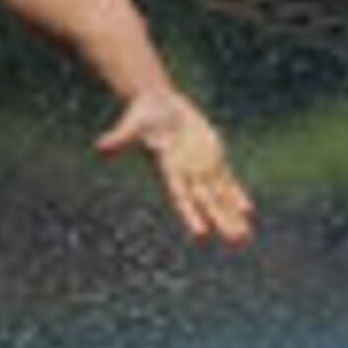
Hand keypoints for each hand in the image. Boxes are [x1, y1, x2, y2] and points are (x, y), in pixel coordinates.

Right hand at [96, 87, 255, 246]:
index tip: (201, 235)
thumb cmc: (141, 116)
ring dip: (232, 217)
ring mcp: (201, 169)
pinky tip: (248, 212)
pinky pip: (227, 181)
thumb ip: (117, 140)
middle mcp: (187, 176)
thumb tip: (99, 148)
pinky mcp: (211, 159)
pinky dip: (236, 196)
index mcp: (169, 171)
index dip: (191, 216)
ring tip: (245, 239)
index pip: (182, 198)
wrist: (158, 105)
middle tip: (236, 242)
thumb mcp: (130, 126)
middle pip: (207, 204)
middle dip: (222, 222)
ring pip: (220, 198)